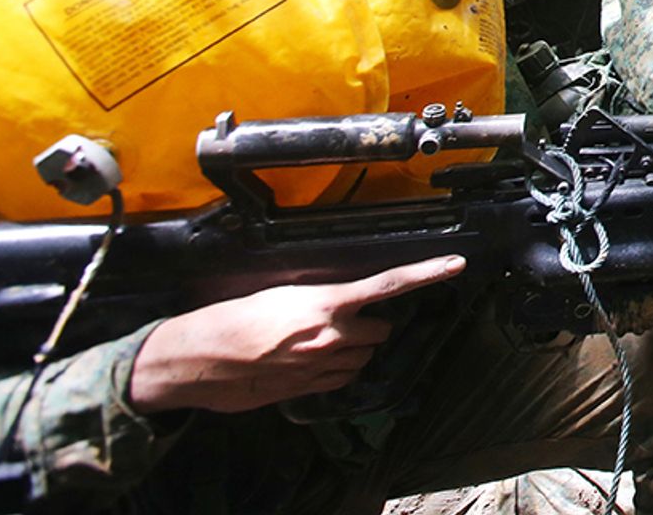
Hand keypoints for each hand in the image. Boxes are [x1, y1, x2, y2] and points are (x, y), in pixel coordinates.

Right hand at [129, 256, 466, 414]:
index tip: (456, 264)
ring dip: (355, 348)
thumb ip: (319, 299)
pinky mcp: (308, 388)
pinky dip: (338, 369)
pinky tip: (313, 360)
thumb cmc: (230, 318)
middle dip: (372, 324)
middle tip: (344, 318)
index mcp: (324, 302)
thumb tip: (341, 302)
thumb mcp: (280, 293)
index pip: (388, 285)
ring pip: (363, 356)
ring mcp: (321, 365)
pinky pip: (342, 378)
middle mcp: (330, 335)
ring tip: (321, 340)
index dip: (426, 273)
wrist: (197, 359)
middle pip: (380, 329)